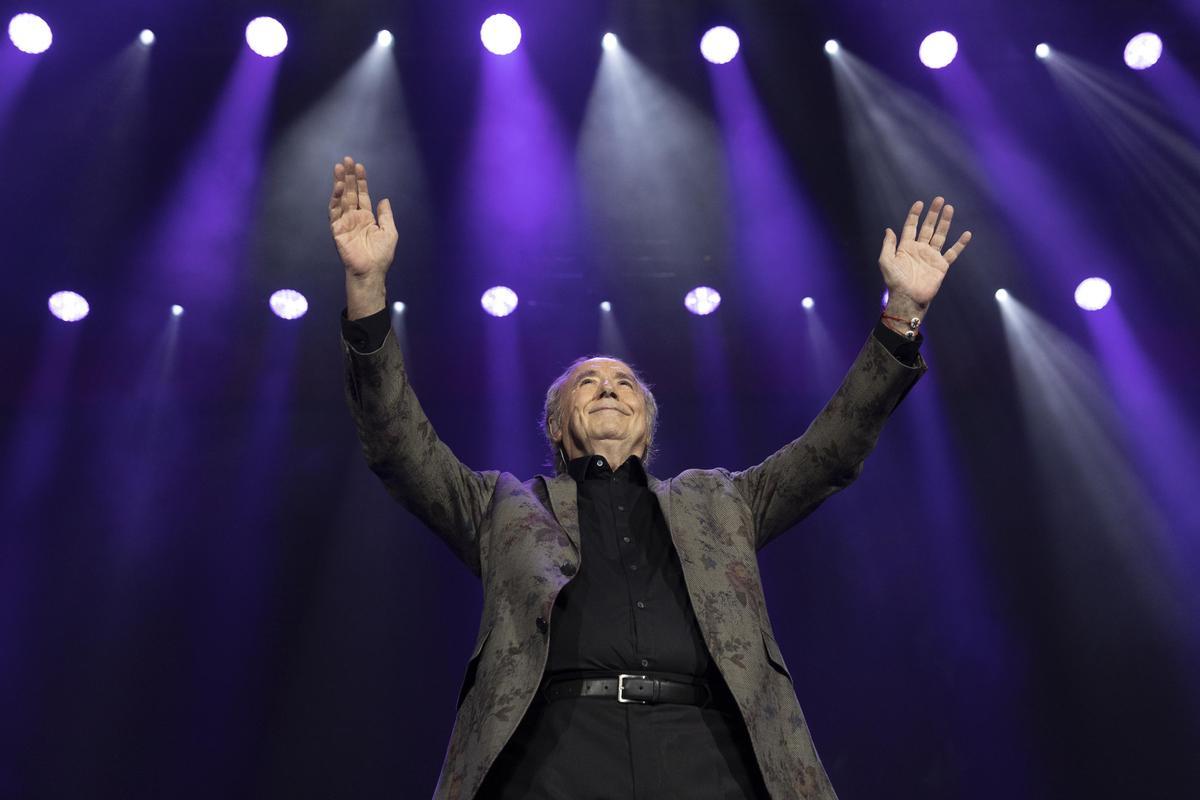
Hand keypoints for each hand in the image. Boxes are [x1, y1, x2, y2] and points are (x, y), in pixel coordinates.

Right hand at [329, 156, 397, 280]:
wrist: (371, 271)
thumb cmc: (381, 256)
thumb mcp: (389, 232)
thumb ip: (386, 215)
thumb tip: (384, 199)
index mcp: (366, 217)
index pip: (362, 195)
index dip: (361, 181)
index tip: (359, 167)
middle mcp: (354, 217)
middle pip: (350, 192)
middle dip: (348, 176)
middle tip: (347, 160)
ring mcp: (345, 222)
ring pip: (341, 198)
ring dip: (340, 183)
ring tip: (339, 168)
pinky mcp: (337, 229)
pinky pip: (335, 211)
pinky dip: (336, 199)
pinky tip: (338, 187)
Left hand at [878, 197, 971, 311]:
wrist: (908, 298)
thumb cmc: (895, 282)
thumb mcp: (886, 261)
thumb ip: (888, 245)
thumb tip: (888, 229)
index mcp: (906, 247)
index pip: (911, 226)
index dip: (915, 215)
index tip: (920, 203)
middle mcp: (920, 249)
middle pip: (928, 227)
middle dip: (933, 214)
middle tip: (939, 199)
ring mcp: (931, 256)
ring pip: (940, 235)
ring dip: (945, 222)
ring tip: (950, 208)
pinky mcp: (941, 266)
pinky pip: (952, 253)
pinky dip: (960, 244)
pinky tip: (966, 234)